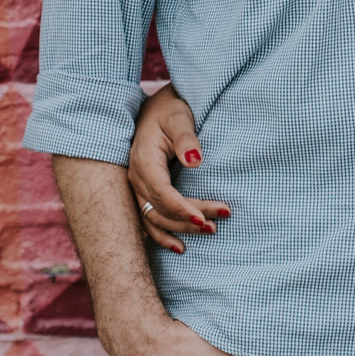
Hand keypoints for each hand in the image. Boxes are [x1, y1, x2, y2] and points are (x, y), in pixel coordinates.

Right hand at [128, 84, 228, 251]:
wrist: (156, 108)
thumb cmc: (170, 110)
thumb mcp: (179, 118)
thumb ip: (187, 138)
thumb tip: (195, 161)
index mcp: (144, 161)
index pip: (161, 193)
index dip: (182, 208)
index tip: (205, 218)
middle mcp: (137, 178)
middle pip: (162, 209)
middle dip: (190, 219)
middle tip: (218, 223)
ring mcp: (138, 188)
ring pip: (155, 218)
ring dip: (180, 228)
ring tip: (210, 231)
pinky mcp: (143, 192)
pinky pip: (148, 220)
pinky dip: (162, 236)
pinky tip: (179, 247)